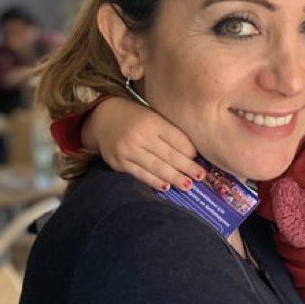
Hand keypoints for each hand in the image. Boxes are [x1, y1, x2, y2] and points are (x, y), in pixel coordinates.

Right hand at [84, 97, 204, 190]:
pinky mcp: (118, 163)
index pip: (176, 139)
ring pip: (156, 167)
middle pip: (169, 155)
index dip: (190, 151)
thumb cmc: (136, 119)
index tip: (200, 159)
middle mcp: (140, 136)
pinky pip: (140, 174)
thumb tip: (192, 154)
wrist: (103, 119)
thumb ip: (170, 132)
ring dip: (174, 178)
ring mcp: (127, 150)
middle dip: (187, 167)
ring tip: (188, 185)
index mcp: (152, 121)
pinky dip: (154, 181)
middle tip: (201, 176)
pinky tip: (166, 186)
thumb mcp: (154, 117)